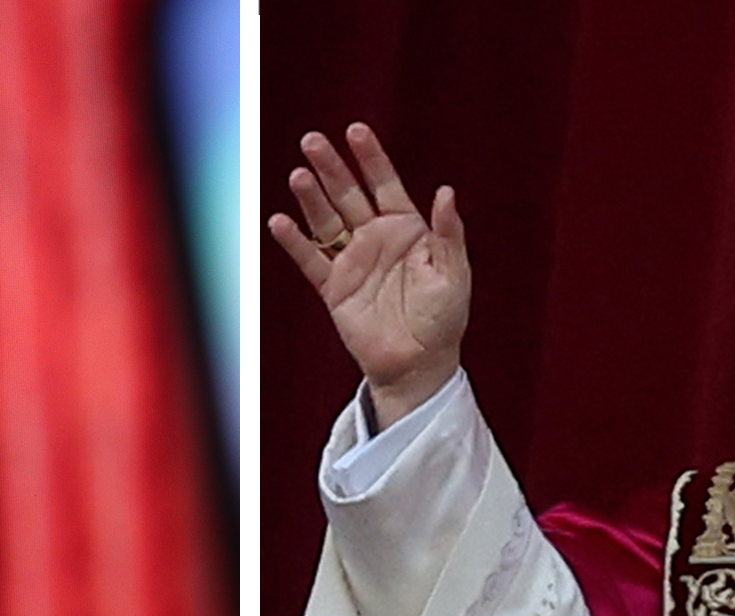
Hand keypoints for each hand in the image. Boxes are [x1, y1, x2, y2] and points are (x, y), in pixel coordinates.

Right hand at [267, 123, 468, 428]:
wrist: (419, 365)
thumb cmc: (444, 320)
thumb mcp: (454, 273)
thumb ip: (448, 232)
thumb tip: (445, 191)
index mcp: (407, 229)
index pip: (385, 183)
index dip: (371, 157)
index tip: (355, 131)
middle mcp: (376, 239)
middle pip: (349, 194)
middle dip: (332, 167)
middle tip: (313, 141)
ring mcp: (352, 262)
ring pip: (326, 221)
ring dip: (311, 198)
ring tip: (298, 174)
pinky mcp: (333, 288)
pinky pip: (311, 260)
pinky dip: (295, 242)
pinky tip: (280, 221)